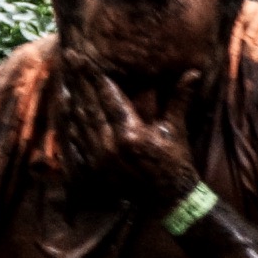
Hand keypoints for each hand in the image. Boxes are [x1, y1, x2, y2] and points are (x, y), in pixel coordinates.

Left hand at [56, 50, 199, 205]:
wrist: (169, 200)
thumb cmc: (176, 162)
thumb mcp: (176, 129)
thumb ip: (179, 99)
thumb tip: (193, 72)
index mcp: (130, 133)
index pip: (108, 96)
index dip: (94, 74)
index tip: (83, 57)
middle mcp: (110, 145)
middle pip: (88, 105)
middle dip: (79, 80)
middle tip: (69, 58)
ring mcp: (98, 159)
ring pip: (79, 122)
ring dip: (71, 99)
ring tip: (63, 79)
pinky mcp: (94, 170)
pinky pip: (76, 142)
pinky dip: (70, 125)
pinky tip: (65, 111)